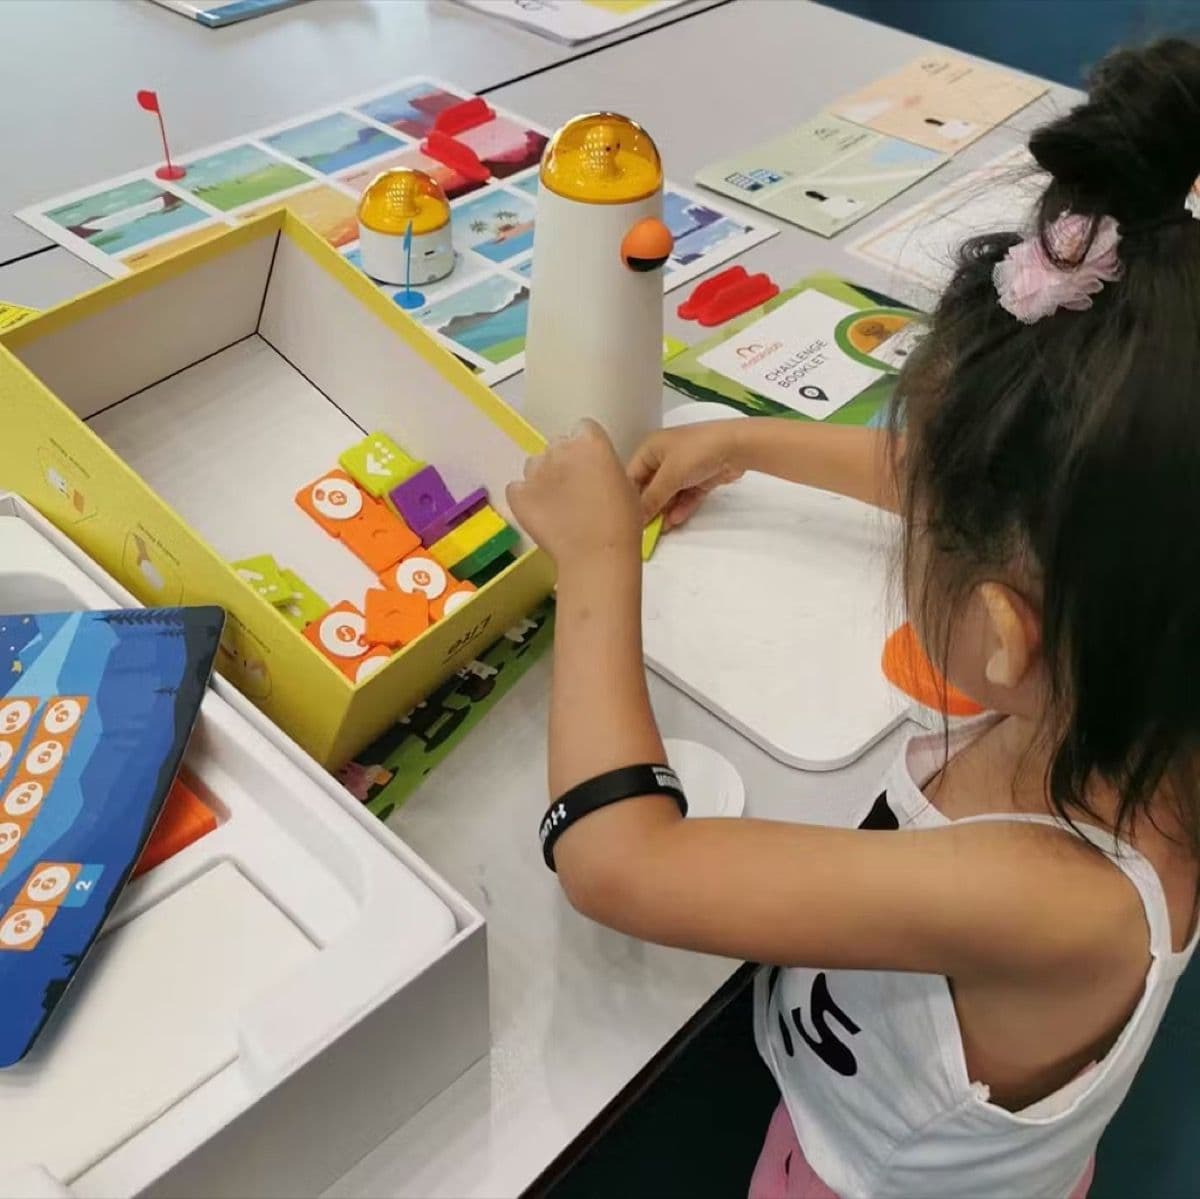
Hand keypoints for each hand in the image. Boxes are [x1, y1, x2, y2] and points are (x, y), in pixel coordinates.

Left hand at [507, 420, 640, 571]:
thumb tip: (594, 470)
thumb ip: (605, 466)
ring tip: (557, 505)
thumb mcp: (626, 485)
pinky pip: (517, 488)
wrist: (598, 556)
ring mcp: (535, 472)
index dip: (587, 448)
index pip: (582, 429)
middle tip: (575, 490)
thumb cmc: (622, 524)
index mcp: (590, 442)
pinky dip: (525, 498)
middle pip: (557, 446)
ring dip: (543, 478)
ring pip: (535, 465)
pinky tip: (541, 514)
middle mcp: (559, 450)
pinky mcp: (518, 494)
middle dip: (564, 462)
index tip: (591, 466)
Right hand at [627, 421, 744, 528]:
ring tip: (662, 529)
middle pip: (652, 487)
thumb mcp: (669, 477)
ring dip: (666, 510)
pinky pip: (686, 495)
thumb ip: (652, 500)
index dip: (631, 498)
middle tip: (645, 528)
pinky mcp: (700, 477)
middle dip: (650, 507)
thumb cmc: (697, 452)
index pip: (633, 476)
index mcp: (651, 448)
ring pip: (670, 493)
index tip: (629, 518)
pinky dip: (682, 507)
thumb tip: (637, 518)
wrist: (736, 446)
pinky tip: (676, 520)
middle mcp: (664, 456)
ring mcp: (684, 467)